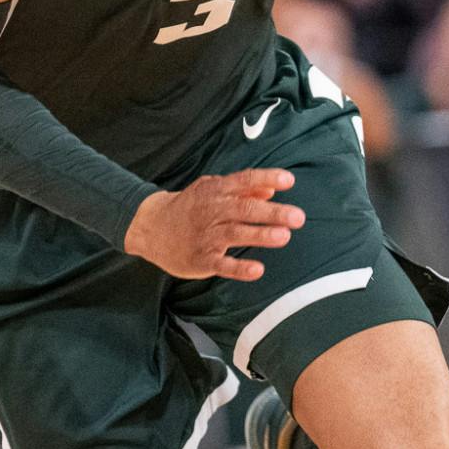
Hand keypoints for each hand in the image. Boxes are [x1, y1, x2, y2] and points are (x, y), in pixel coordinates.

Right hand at [124, 169, 304, 280]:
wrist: (151, 227)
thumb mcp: (211, 190)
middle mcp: (211, 211)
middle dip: (272, 212)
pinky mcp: (201, 259)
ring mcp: (205, 236)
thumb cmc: (189, 207)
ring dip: (260, 235)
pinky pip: (222, 265)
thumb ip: (242, 190)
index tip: (289, 180)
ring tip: (283, 236)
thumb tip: (271, 189)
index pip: (244, 180)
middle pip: (243, 209)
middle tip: (297, 216)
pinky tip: (257, 270)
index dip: (267, 178)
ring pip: (235, 234)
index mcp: (215, 191)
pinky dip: (239, 268)